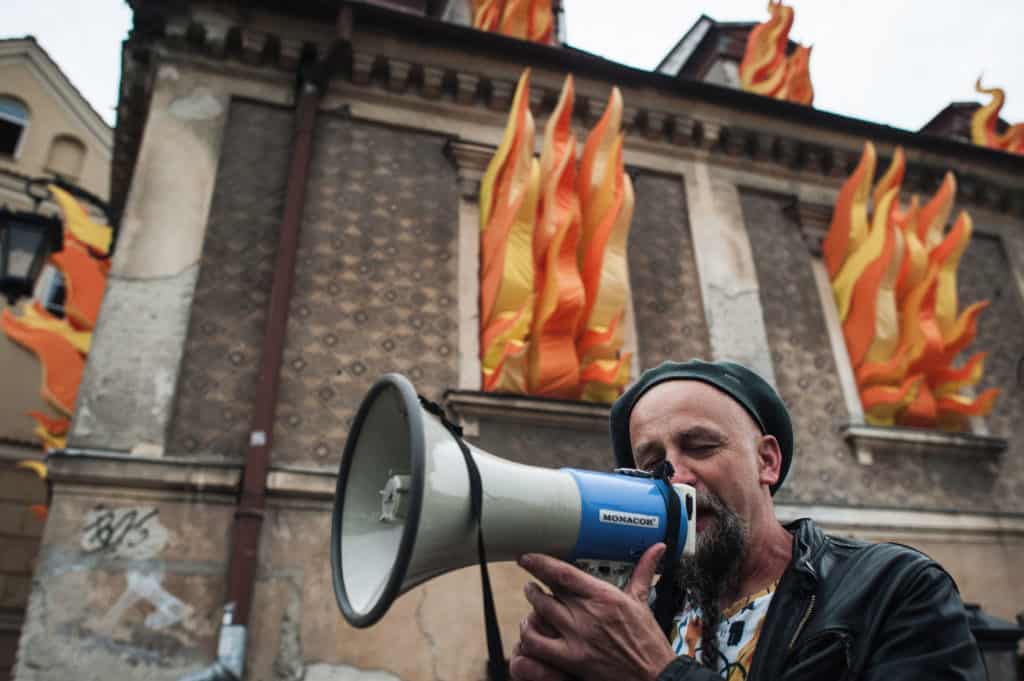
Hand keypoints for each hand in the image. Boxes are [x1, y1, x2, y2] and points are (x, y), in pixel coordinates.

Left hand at [509, 543, 676, 680]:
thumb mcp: (643, 602)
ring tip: (531, 604)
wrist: (655, 676)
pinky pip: (538, 644)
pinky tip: (531, 631)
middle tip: (531, 582)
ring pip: (539, 613)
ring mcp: (578, 636)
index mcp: (605, 596)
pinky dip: (529, 636)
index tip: (528, 558)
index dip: (540, 563)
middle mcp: (589, 613)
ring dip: (530, 606)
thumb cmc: (648, 641)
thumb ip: (643, 572)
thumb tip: (657, 549)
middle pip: (547, 591)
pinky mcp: (572, 659)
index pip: (563, 573)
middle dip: (534, 584)